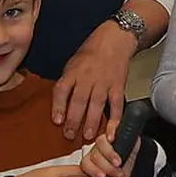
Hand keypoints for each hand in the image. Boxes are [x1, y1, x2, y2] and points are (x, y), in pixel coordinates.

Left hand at [53, 22, 135, 140]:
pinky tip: (112, 132)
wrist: (115, 38)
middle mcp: (88, 77)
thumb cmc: (91, 51)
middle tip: (70, 136)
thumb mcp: (73, 62)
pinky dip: (115, 119)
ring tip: (88, 137)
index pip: (62, 89)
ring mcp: (104, 82)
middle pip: (79, 100)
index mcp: (73, 71)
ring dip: (92, 122)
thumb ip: (68, 81)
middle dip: (74, 120)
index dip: (58, 106)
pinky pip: (117, 105)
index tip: (57, 121)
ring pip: (97, 104)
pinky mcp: (118, 86)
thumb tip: (60, 104)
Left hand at [81, 117, 140, 176]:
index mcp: (94, 162)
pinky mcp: (114, 127)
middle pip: (93, 156)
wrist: (134, 148)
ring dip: (109, 154)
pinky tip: (113, 138)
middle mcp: (97, 149)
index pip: (86, 165)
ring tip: (119, 162)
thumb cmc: (126, 162)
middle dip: (105, 166)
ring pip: (100, 143)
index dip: (93, 171)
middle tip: (116, 172)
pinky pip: (110, 126)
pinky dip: (110, 131)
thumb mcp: (123, 174)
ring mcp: (105, 137)